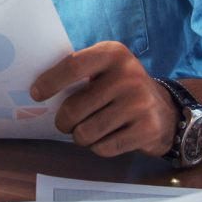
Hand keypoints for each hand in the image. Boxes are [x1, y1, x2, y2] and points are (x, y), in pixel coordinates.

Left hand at [30, 41, 178, 156]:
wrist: (166, 110)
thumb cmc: (122, 87)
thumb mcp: (106, 67)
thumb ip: (79, 70)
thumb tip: (39, 88)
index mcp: (113, 54)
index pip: (73, 66)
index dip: (50, 82)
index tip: (36, 94)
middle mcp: (128, 76)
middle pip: (75, 107)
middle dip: (62, 121)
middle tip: (64, 123)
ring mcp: (140, 103)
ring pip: (87, 131)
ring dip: (79, 136)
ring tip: (84, 131)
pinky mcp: (146, 130)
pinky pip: (104, 147)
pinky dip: (97, 147)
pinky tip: (104, 138)